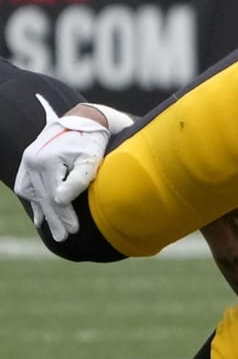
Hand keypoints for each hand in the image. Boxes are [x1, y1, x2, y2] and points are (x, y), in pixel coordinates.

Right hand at [14, 112, 110, 241]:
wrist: (83, 121)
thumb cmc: (91, 142)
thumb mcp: (89, 161)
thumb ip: (77, 180)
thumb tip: (59, 201)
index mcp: (46, 160)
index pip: (54, 195)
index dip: (65, 214)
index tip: (75, 230)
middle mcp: (32, 160)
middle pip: (43, 197)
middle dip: (54, 219)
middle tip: (64, 238)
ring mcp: (28, 160)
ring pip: (32, 193)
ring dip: (42, 212)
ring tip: (53, 230)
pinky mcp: (29, 161)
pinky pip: (26, 185)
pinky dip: (34, 201)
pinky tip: (40, 217)